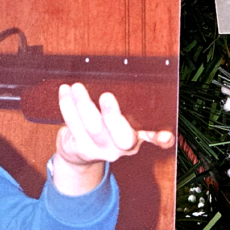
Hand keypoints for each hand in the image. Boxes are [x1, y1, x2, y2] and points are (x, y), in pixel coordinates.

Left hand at [52, 83, 174, 195]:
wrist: (78, 154)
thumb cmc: (105, 128)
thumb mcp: (121, 121)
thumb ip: (131, 107)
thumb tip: (138, 75)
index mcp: (137, 136)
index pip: (154, 139)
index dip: (161, 139)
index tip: (165, 135)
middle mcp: (122, 148)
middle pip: (122, 137)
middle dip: (114, 116)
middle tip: (107, 95)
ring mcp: (101, 150)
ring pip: (93, 128)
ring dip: (83, 104)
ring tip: (77, 86)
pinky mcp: (80, 148)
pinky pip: (73, 125)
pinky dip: (67, 105)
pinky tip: (65, 91)